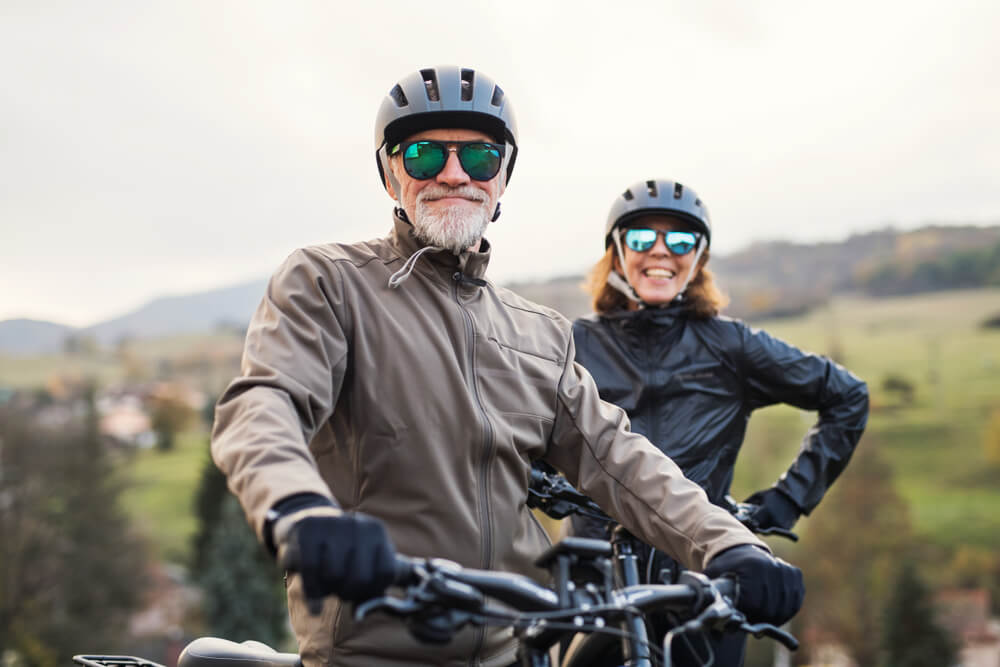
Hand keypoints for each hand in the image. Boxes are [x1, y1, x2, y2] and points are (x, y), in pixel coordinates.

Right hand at [278, 511, 396, 602]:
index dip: (375, 590)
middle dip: (349, 593)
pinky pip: (312, 571)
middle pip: (360, 578)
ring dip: (328, 589)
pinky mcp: (308, 531)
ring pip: (334, 576)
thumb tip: (384, 604)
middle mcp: (358, 524)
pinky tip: (315, 608)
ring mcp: (332, 525)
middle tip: (342, 590)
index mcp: (376, 531)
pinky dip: (312, 594)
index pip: (386, 573)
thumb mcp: (366, 557)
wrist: (307, 521)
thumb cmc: (341, 551)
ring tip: (327, 581)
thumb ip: (378, 581)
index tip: (363, 591)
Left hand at [704, 544, 803, 624]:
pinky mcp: (795, 575)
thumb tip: (712, 625)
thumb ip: (711, 595)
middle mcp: (773, 567)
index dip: (747, 616)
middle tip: (750, 620)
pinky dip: (786, 610)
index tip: (740, 618)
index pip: (755, 604)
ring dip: (773, 617)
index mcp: (753, 567)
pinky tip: (774, 609)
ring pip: (785, 609)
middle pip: (770, 609)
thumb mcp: (713, 575)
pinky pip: (795, 602)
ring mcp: (786, 571)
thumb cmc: (726, 566)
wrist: (742, 548)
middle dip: (759, 619)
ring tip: (760, 616)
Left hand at [744, 488, 799, 530]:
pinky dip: (769, 528)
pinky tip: (767, 521)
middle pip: (758, 529)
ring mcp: (780, 526)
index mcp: (766, 511)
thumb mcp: (758, 495)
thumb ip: (747, 502)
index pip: (752, 523)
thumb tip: (736, 508)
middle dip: (752, 526)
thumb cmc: (773, 495)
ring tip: (758, 520)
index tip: (742, 520)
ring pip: (765, 531)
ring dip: (760, 528)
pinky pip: (773, 531)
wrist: (793, 497)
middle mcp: (773, 520)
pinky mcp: (785, 529)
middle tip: (749, 521)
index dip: (746, 523)